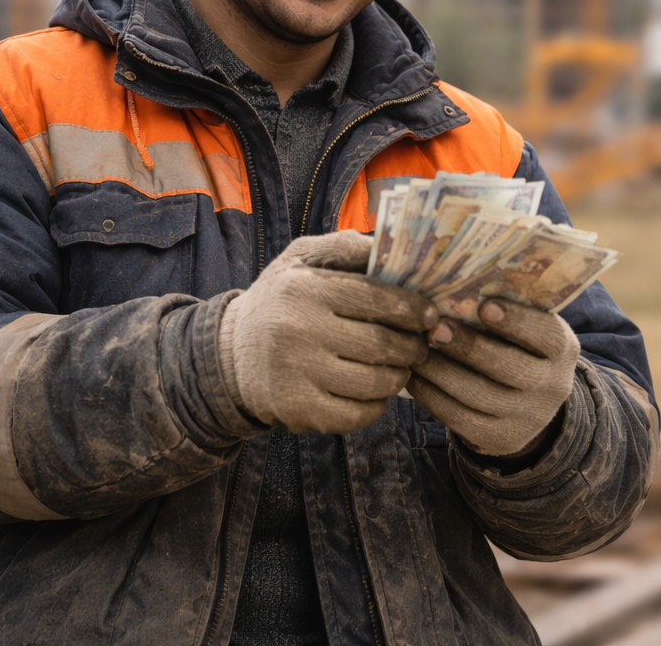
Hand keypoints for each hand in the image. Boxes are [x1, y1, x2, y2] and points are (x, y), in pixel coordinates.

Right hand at [219, 231, 435, 433]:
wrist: (229, 354)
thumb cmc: (282, 300)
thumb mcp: (302, 259)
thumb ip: (346, 247)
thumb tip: (396, 246)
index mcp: (303, 289)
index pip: (376, 298)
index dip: (413, 308)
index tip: (430, 314)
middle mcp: (297, 330)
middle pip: (381, 343)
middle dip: (413, 346)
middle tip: (422, 345)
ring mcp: (295, 374)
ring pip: (375, 382)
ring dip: (400, 376)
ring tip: (403, 367)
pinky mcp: (296, 410)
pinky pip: (356, 414)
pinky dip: (378, 405)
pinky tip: (377, 392)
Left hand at [407, 299, 579, 457]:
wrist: (532, 402)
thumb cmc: (521, 347)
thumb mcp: (530, 328)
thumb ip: (509, 310)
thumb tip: (461, 287)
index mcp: (563, 349)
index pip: (545, 334)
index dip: (516, 321)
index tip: (484, 306)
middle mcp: (552, 385)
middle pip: (507, 367)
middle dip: (468, 346)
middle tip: (435, 329)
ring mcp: (528, 417)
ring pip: (478, 394)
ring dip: (441, 371)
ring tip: (416, 352)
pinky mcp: (501, 439)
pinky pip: (461, 420)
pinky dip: (434, 398)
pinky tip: (416, 379)